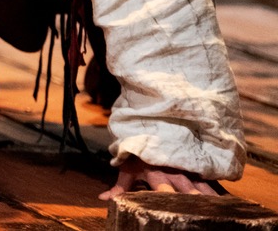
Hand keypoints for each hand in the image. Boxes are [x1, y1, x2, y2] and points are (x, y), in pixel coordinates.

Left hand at [99, 157, 218, 199]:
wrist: (149, 124)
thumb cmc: (138, 151)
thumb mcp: (127, 167)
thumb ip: (119, 186)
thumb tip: (103, 199)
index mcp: (155, 172)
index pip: (162, 189)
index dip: (167, 197)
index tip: (173, 207)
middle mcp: (173, 169)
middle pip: (187, 187)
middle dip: (195, 198)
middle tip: (203, 209)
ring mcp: (187, 165)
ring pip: (203, 182)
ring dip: (210, 194)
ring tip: (221, 206)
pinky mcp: (196, 161)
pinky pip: (210, 175)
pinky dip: (219, 185)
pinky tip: (229, 197)